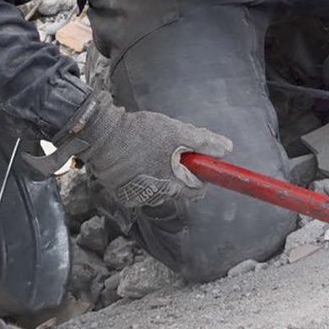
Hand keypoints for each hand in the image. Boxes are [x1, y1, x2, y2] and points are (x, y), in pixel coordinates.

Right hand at [73, 93, 231, 208]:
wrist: (100, 133)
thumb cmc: (138, 132)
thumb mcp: (175, 131)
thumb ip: (202, 141)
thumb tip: (227, 149)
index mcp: (170, 185)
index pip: (197, 189)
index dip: (200, 173)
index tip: (195, 159)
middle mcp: (154, 197)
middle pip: (178, 189)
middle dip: (179, 172)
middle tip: (171, 150)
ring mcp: (136, 197)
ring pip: (160, 188)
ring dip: (161, 173)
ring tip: (151, 151)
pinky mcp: (122, 193)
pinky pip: (142, 187)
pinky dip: (143, 175)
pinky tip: (138, 158)